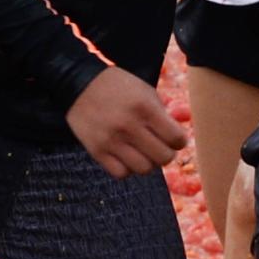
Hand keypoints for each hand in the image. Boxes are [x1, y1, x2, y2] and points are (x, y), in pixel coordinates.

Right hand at [67, 66, 187, 181]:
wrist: (79, 84)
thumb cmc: (117, 87)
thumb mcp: (144, 91)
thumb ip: (162, 114)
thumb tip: (178, 138)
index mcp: (145, 108)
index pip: (176, 139)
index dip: (179, 141)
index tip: (173, 138)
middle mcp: (129, 126)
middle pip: (163, 158)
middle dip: (165, 153)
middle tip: (158, 147)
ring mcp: (112, 140)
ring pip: (143, 169)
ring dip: (147, 163)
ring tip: (142, 153)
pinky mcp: (97, 151)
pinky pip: (121, 173)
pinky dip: (127, 168)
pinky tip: (125, 157)